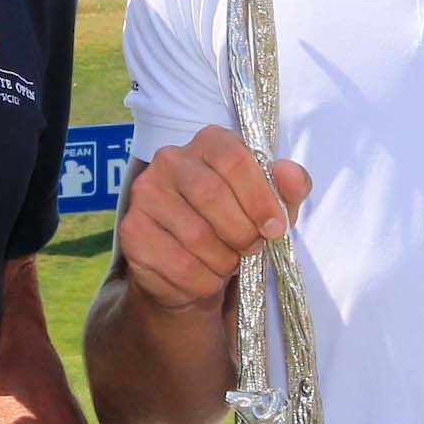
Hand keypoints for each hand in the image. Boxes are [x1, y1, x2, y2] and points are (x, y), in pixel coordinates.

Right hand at [119, 126, 310, 313]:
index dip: (259, 197)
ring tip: (228, 262)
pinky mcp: (132, 231)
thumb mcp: (270, 205)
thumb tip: (291, 175)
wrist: (189, 267)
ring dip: (223, 260)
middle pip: (211, 194)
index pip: (234, 158)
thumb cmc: (234, 225)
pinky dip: (203, 280)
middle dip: (241, 231)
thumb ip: (288, 188)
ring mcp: (145, 194)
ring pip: (195, 234)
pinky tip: (206, 276)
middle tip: (252, 248)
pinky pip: (178, 263)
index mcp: (208, 143)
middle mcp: (170, 160)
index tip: (275, 227)